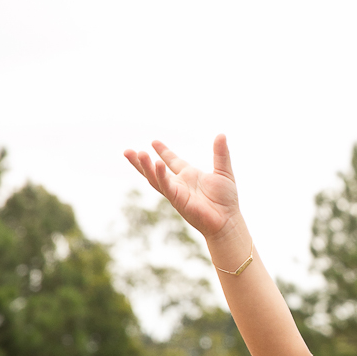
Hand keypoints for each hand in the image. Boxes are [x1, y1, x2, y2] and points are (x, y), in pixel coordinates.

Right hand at [123, 135, 238, 238]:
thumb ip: (221, 154)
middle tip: (128, 151)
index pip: (173, 161)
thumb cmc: (226, 200)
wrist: (228, 221)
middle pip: (155, 170)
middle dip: (141, 161)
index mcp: (189, 176)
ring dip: (145, 167)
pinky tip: (157, 164)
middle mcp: (180, 184)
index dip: (163, 152)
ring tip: (138, 153)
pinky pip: (166, 186)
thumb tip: (222, 134)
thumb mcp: (224, 171)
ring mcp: (176, 192)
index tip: (154, 142)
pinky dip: (160, 175)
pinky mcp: (177, 200)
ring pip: (155, 178)